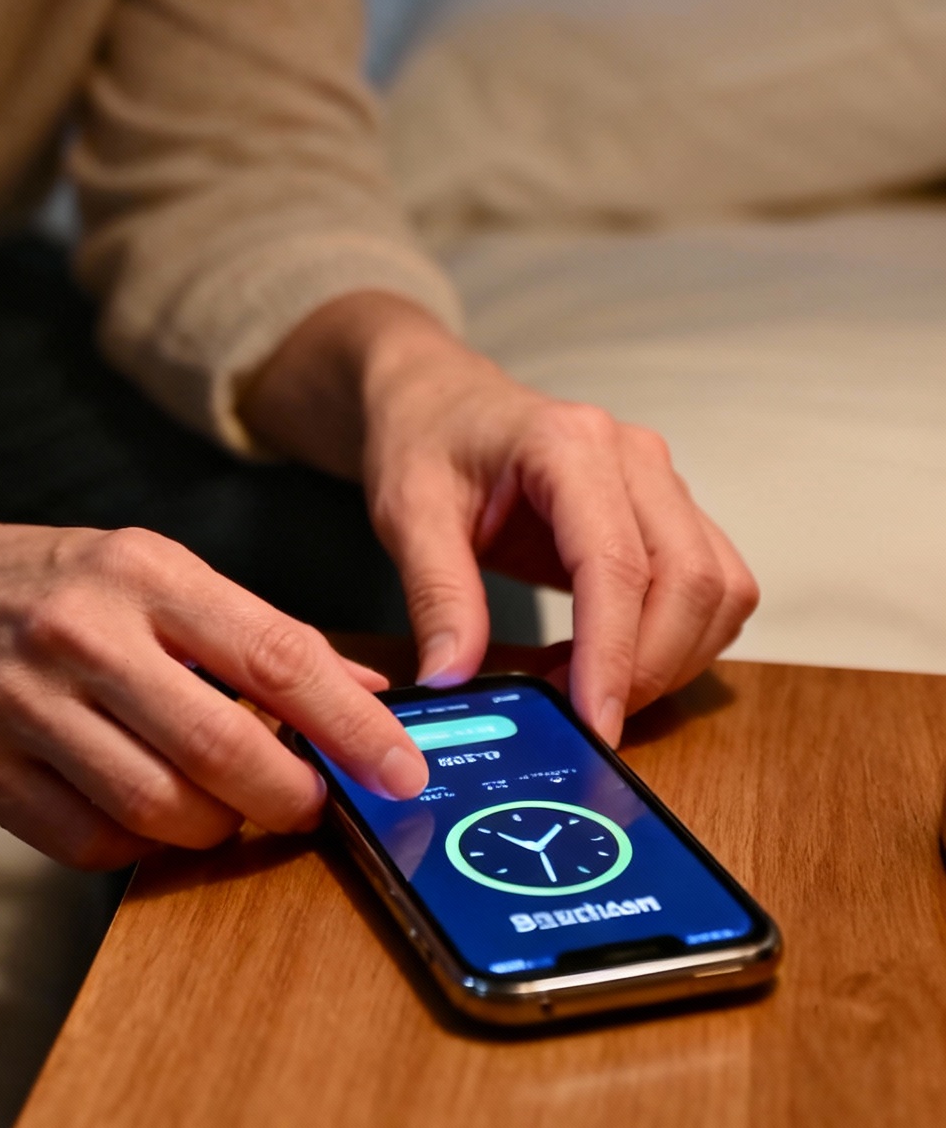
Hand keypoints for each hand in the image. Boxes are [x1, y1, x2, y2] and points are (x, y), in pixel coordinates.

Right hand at [0, 443, 429, 868]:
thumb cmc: (58, 585)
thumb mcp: (157, 574)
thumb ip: (257, 635)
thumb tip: (371, 699)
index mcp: (143, 573)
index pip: (275, 656)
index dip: (351, 725)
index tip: (403, 769)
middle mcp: (83, 634)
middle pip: (223, 749)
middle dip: (290, 796)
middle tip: (309, 803)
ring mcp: (23, 706)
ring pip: (161, 809)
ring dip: (214, 827)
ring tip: (221, 804)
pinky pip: (92, 844)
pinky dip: (137, 845)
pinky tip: (142, 810)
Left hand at [241, 293, 759, 745]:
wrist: (443, 402)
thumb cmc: (425, 442)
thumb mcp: (408, 514)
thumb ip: (437, 595)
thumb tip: (453, 679)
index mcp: (568, 445)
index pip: (617, 564)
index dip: (613, 655)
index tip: (593, 725)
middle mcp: (634, 457)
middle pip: (690, 580)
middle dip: (649, 668)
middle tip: (584, 721)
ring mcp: (663, 482)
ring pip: (718, 589)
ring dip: (672, 659)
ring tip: (589, 690)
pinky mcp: (672, 512)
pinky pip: (715, 587)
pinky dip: (680, 640)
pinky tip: (610, 659)